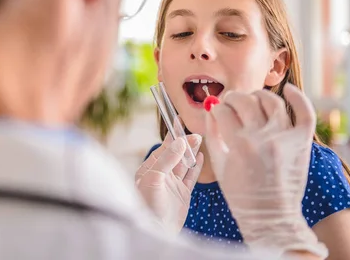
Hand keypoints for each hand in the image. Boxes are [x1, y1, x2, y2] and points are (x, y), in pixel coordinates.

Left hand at [135, 118, 203, 232]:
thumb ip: (167, 159)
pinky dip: (195, 166)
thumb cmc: (149, 204)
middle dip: (184, 143)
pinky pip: (190, 177)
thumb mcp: (155, 178)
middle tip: (195, 133)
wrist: (156, 230)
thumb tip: (180, 141)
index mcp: (149, 169)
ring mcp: (172, 184)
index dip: (172, 135)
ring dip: (191, 152)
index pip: (163, 148)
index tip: (178, 120)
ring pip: (184, 163)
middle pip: (175, 154)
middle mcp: (160, 175)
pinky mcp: (182, 194)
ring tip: (199, 139)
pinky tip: (200, 157)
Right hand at [205, 84, 327, 257]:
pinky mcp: (302, 142)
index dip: (216, 109)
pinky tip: (287, 89)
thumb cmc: (241, 194)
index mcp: (239, 144)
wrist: (271, 216)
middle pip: (245, 101)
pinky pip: (304, 112)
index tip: (216, 111)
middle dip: (232, 98)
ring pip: (271, 101)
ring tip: (252, 100)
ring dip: (258, 95)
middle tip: (230, 103)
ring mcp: (285, 138)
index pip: (223, 111)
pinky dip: (298, 97)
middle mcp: (263, 138)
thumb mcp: (219, 164)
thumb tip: (210, 110)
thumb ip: (213, 133)